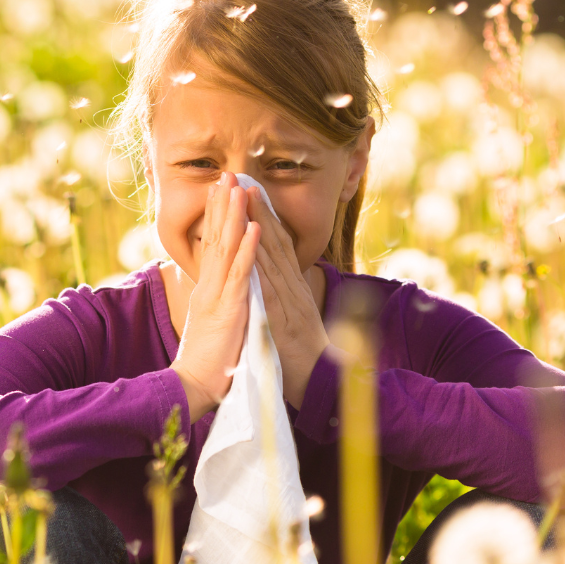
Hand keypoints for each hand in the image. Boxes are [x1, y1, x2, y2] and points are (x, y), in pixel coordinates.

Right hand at [171, 173, 260, 422]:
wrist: (194, 386)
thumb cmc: (207, 361)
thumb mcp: (211, 322)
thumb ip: (215, 301)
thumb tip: (216, 286)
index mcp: (207, 289)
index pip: (211, 245)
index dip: (217, 216)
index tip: (221, 191)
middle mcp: (209, 286)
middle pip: (215, 238)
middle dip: (221, 205)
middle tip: (226, 174)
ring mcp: (218, 295)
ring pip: (226, 248)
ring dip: (233, 216)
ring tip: (239, 188)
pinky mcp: (229, 308)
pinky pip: (241, 274)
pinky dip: (248, 249)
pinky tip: (254, 227)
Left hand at [246, 185, 329, 409]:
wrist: (321, 385)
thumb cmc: (302, 355)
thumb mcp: (292, 319)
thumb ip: (283, 297)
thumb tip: (274, 280)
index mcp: (292, 288)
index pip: (276, 245)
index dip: (263, 216)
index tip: (249, 190)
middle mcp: (292, 288)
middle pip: (274, 241)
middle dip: (258, 209)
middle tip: (243, 178)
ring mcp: (289, 301)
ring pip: (272, 256)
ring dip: (258, 224)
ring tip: (245, 196)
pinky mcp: (282, 319)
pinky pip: (269, 287)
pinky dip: (261, 263)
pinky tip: (251, 243)